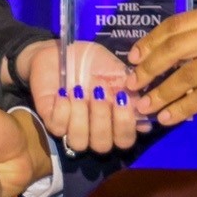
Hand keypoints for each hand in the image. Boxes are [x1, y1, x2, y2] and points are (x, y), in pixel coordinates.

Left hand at [23, 39, 143, 154]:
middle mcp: (95, 131)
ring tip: (78, 89)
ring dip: (81, 115)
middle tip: (99, 89)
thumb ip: (130, 90)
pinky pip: (58, 128)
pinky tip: (63, 92)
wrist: (61, 51)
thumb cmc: (92, 62)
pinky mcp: (52, 122)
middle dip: (102, 118)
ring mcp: (72, 129)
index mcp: (114, 122)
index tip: (122, 97)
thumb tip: (144, 111)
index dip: (125, 124)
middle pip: (102, 146)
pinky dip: (62, 110)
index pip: (125, 140)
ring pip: (79, 142)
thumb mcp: (115, 70)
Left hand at [127, 3, 196, 124]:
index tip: (134, 56)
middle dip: (148, 68)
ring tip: (143, 106)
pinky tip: (168, 117)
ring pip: (185, 74)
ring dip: (160, 93)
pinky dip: (181, 108)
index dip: (152, 41)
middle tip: (131, 84)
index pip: (178, 23)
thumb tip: (173, 57)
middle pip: (175, 46)